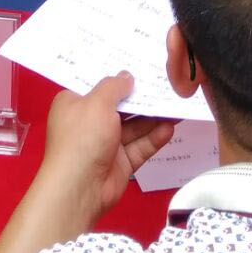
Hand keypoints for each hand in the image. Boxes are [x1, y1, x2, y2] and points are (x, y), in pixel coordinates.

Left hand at [36, 73, 175, 224]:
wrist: (79, 189)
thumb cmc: (82, 138)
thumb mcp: (97, 103)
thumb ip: (114, 86)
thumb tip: (126, 77)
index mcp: (74, 104)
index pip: (96, 85)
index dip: (116, 76)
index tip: (137, 63)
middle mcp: (89, 122)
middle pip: (119, 106)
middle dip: (141, 97)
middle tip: (166, 83)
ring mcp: (106, 144)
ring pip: (134, 126)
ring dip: (153, 117)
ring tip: (176, 104)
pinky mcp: (120, 162)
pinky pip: (140, 146)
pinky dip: (154, 137)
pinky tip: (170, 127)